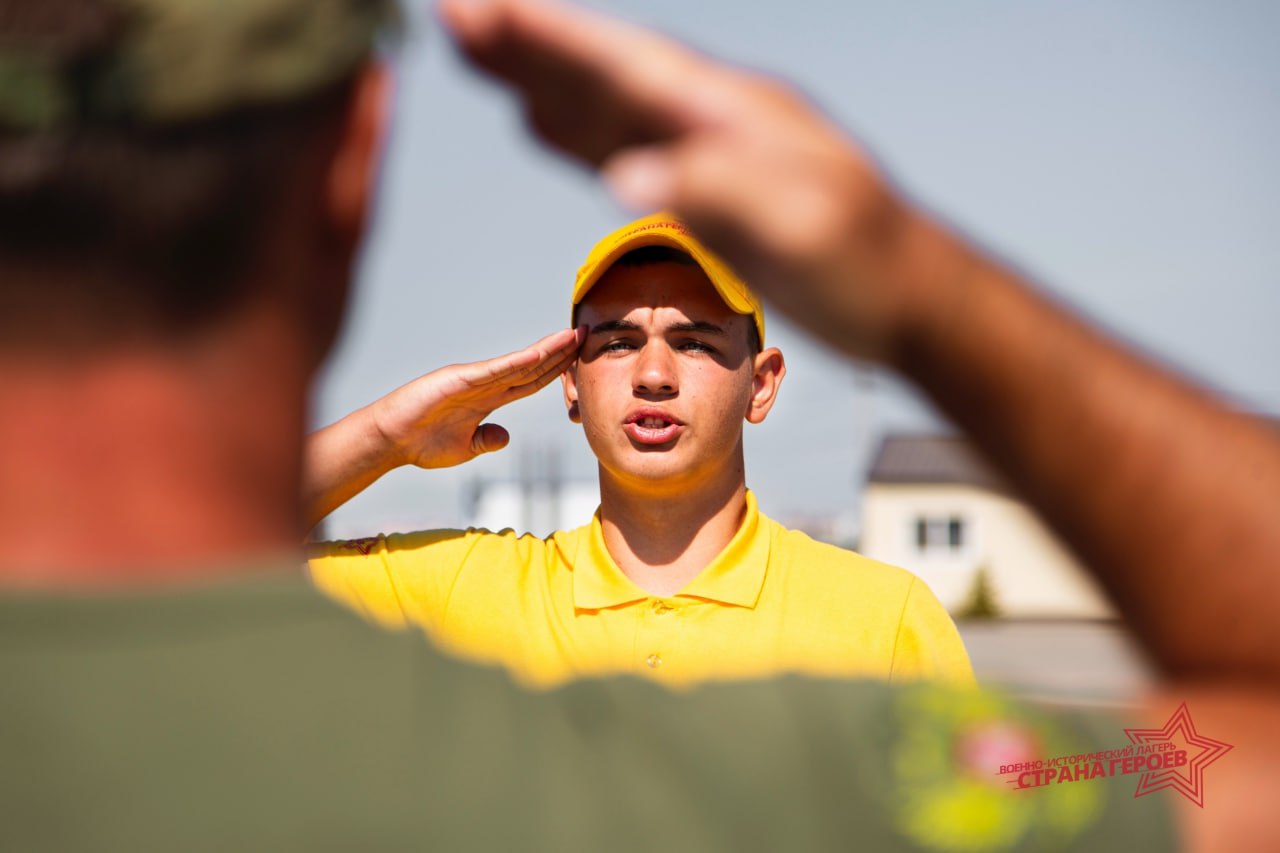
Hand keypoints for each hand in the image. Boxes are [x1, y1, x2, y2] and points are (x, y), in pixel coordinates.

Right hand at [371, 326, 583, 468]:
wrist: (390, 440)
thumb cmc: (421, 443)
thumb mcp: (465, 447)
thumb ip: (486, 440)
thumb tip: (505, 437)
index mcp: (488, 399)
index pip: (531, 382)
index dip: (557, 371)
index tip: (579, 359)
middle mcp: (485, 384)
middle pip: (531, 367)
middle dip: (560, 353)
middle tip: (586, 334)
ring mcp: (473, 379)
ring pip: (518, 363)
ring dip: (547, 350)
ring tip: (572, 335)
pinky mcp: (459, 379)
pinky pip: (495, 370)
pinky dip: (518, 362)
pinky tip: (540, 354)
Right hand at [438, 0, 942, 361]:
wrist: (911, 297)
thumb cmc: (866, 266)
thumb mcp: (800, 230)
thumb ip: (715, 192)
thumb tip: (625, 176)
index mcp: (732, 116)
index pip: (625, 68)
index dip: (549, 40)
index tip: (479, 12)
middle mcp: (713, 119)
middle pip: (604, 72)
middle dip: (527, 44)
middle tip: (454, 16)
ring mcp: (709, 148)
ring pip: (607, 105)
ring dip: (541, 78)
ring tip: (481, 51)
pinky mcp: (706, 186)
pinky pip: (624, 147)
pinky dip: (575, 133)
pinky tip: (545, 124)